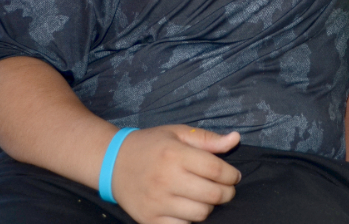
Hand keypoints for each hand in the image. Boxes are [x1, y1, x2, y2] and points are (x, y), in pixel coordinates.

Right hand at [112, 125, 240, 223]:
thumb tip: (235, 139)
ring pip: (200, 214)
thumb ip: (207, 139)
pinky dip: (190, 220)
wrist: (113, 163)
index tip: (234, 176)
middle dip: (227, 193)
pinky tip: (188, 208)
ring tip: (205, 197)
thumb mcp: (177, 133)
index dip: (232, 175)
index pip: (216, 170)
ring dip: (209, 206)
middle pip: (212, 195)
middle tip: (225, 189)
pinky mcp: (149, 219)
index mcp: (175, 155)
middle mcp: (166, 179)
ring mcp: (157, 202)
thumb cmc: (151, 145)